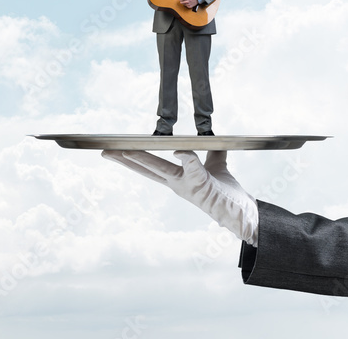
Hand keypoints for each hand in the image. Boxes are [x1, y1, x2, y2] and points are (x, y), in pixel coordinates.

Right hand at [102, 150, 258, 245]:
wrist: (242, 213)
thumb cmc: (226, 192)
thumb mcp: (216, 166)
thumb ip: (209, 151)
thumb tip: (209, 134)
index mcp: (176, 178)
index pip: (149, 166)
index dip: (132, 157)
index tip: (116, 149)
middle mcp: (177, 183)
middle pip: (146, 169)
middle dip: (124, 160)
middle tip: (106, 151)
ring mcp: (187, 185)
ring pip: (161, 169)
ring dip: (142, 159)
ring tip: (125, 151)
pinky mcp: (202, 185)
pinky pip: (194, 168)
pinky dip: (187, 158)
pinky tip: (179, 150)